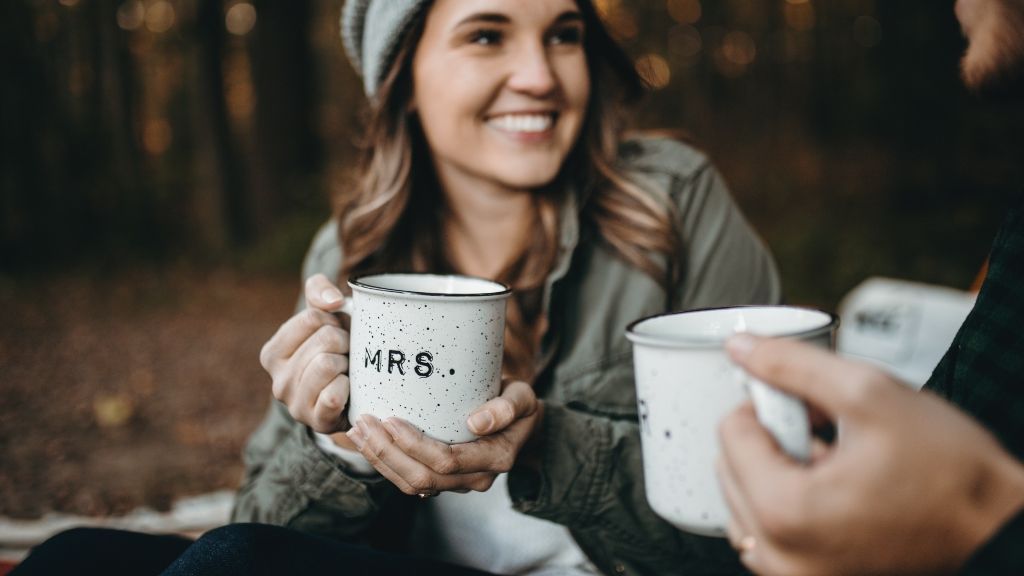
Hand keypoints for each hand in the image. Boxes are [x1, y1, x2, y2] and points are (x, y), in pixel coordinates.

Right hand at [259, 274, 350, 433]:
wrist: (354, 393)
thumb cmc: (336, 348)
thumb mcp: (324, 313)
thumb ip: (319, 290)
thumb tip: (333, 302)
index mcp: (272, 354)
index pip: (312, 318)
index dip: (334, 320)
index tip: (335, 332)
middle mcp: (278, 381)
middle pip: (325, 340)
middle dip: (345, 342)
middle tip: (346, 354)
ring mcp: (296, 405)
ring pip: (329, 364)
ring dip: (348, 363)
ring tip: (347, 370)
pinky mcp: (317, 423)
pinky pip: (333, 396)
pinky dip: (347, 387)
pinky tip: (348, 389)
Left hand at [344, 380, 541, 494]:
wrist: (521, 425)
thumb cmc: (519, 405)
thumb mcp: (523, 397)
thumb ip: (507, 407)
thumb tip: (476, 422)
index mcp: (495, 459)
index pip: (447, 460)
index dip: (414, 445)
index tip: (390, 419)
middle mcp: (476, 478)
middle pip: (422, 477)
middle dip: (387, 453)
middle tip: (362, 424)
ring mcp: (458, 482)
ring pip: (412, 484)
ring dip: (380, 460)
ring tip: (356, 432)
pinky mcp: (442, 478)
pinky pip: (410, 480)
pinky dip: (384, 463)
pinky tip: (366, 442)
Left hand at [716, 335, 1023, 575]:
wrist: (997, 527)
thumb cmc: (952, 475)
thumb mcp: (871, 395)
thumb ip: (793, 365)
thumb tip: (743, 348)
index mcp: (786, 512)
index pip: (730, 431)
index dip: (772, 404)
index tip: (813, 408)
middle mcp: (781, 557)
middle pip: (730, 466)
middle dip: (774, 440)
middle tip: (829, 434)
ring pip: (744, 499)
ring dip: (778, 471)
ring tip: (836, 465)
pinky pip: (767, 530)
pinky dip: (789, 502)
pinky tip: (835, 490)